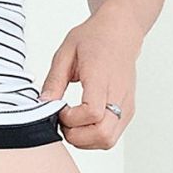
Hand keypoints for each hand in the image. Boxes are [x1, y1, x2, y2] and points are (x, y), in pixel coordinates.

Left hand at [42, 4, 139, 152]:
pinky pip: (111, 136)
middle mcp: (119, 95)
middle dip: (77, 136)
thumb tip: (44, 104)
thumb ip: (54, 81)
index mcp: (102, 77)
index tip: (60, 108)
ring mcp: (126, 106)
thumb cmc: (95, 38)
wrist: (121, 32)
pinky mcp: (128, 112)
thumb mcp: (66, 52)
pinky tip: (83, 120)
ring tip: (73, 121)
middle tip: (64, 121)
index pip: (93, 113)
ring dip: (85, 139)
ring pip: (108, 141)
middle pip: (103, 135)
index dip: (71, 119)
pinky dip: (94, 136)